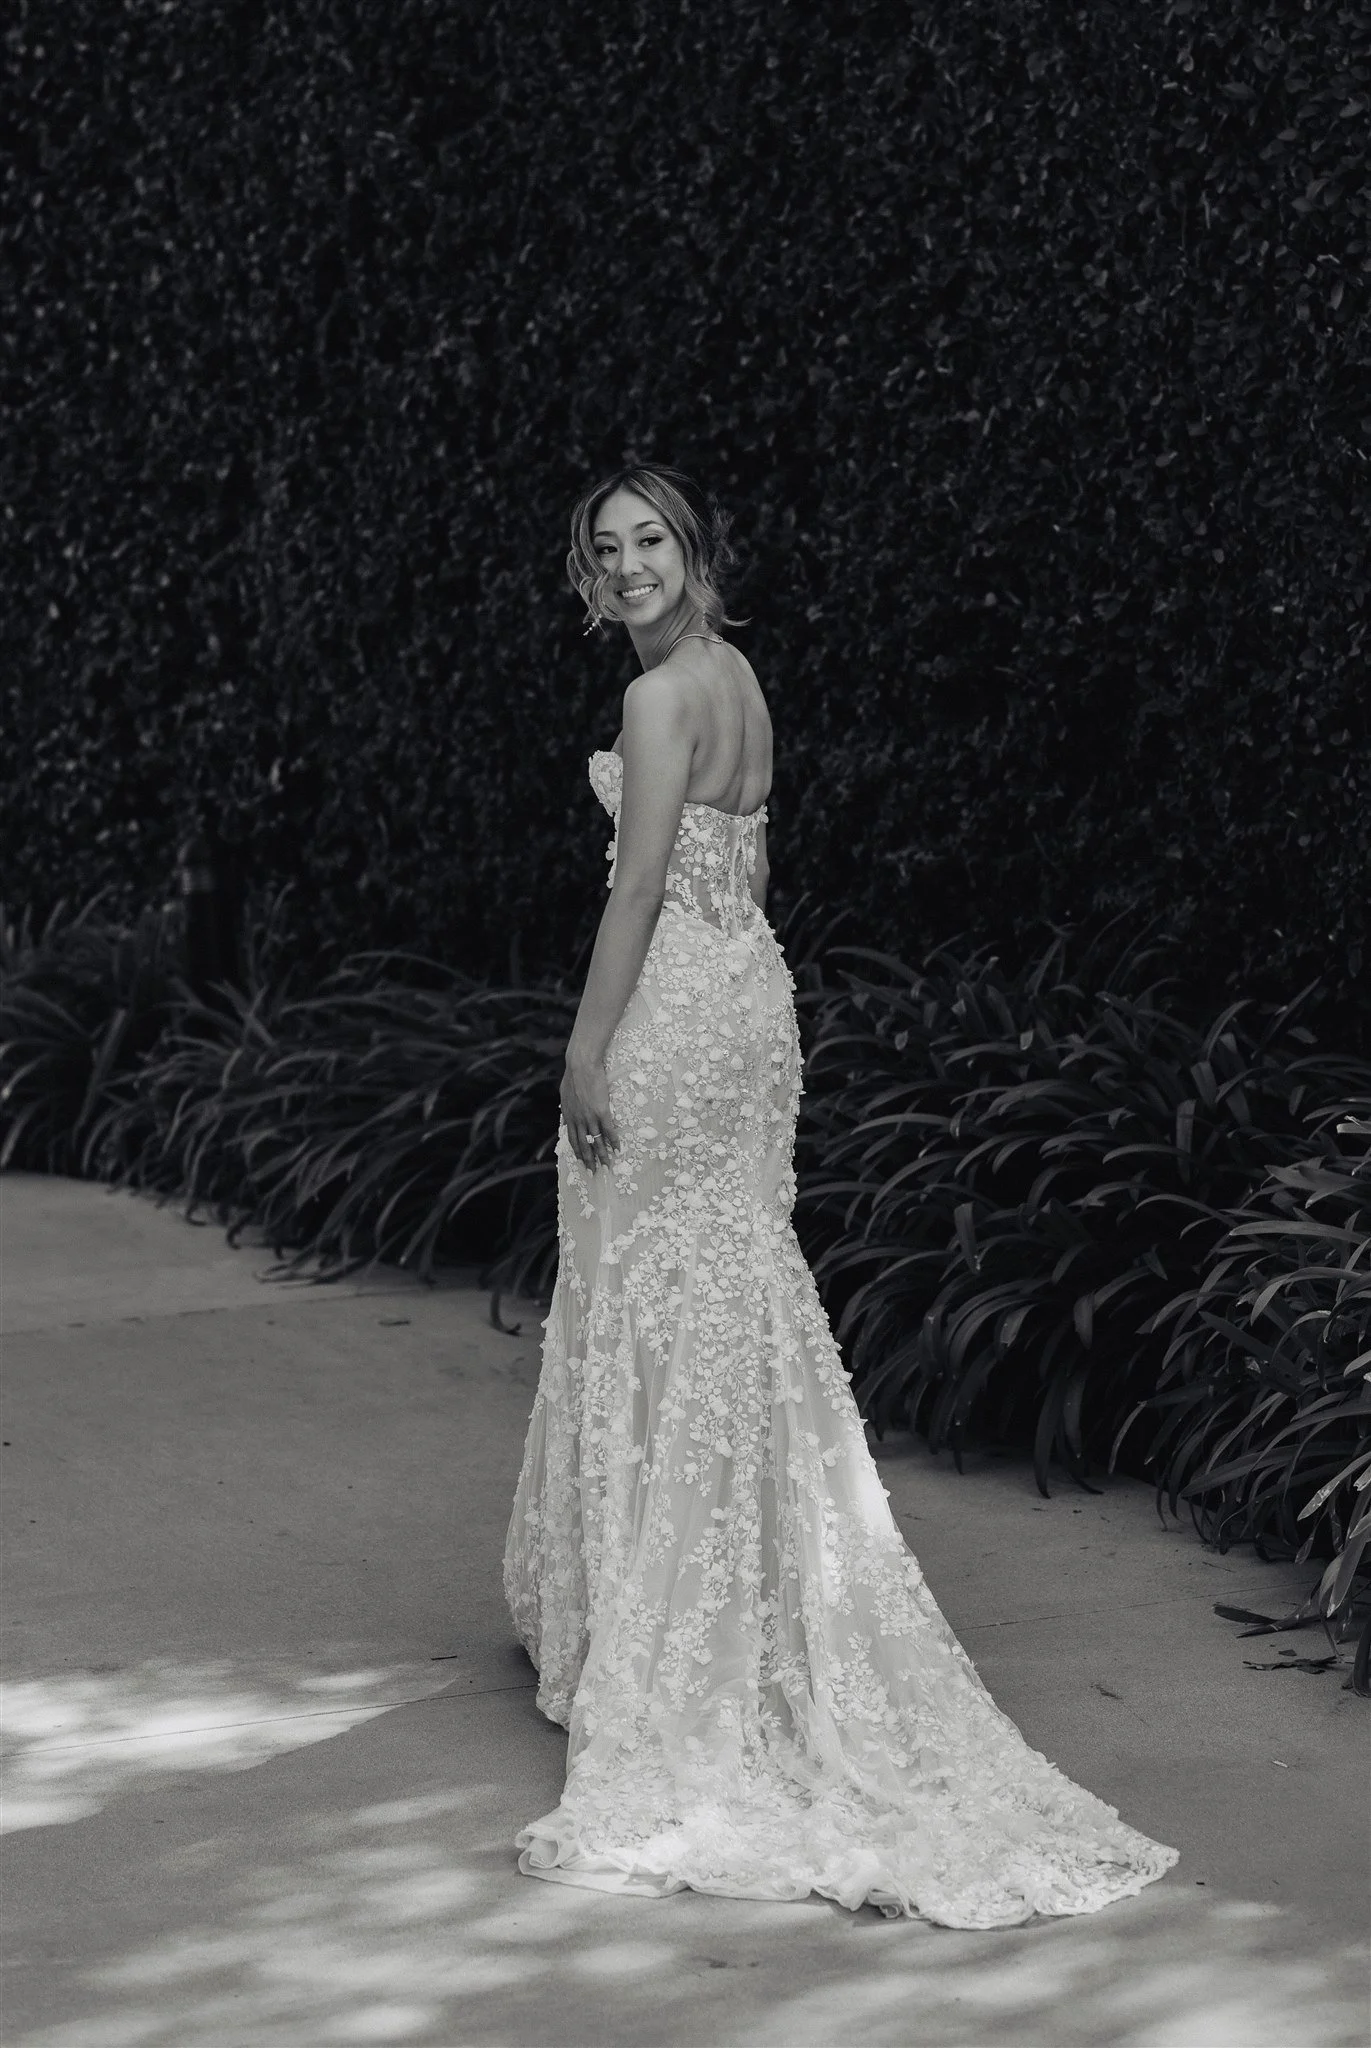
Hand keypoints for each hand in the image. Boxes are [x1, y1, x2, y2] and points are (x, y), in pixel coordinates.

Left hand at [561, 1056, 620, 1171]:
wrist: (581, 1066)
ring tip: (607, 1166)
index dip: (578, 1152)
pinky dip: (614, 1141)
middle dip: (589, 1160)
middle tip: (593, 1172)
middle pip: (584, 1145)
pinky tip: (618, 1149)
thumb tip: (566, 1113)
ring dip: (602, 1155)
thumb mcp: (565, 1094)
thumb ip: (567, 1107)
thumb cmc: (573, 1076)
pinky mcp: (602, 1112)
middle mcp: (579, 1120)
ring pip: (596, 1141)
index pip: (573, 1139)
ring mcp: (590, 1117)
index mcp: (569, 1117)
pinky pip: (609, 1131)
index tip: (582, 1162)